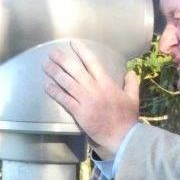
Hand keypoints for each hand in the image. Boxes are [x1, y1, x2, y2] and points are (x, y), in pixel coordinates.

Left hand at [43, 41, 139, 156]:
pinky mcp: (79, 112)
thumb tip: (131, 72)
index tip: (73, 43)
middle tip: (52, 53)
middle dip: (62, 60)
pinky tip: (47, 85)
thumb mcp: (133, 98)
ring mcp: (85, 100)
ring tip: (46, 65)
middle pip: (75, 70)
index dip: (81, 51)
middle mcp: (94, 88)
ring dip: (55, 73)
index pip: (92, 62)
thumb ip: (131, 84)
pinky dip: (55, 91)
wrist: (122, 136)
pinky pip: (64, 99)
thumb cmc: (127, 118)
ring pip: (67, 82)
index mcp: (107, 83)